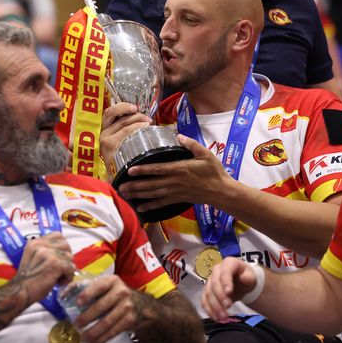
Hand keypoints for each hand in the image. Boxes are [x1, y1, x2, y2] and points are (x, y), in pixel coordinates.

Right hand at [16, 232, 75, 302]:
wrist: (19, 292)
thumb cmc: (28, 280)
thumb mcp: (34, 258)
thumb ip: (46, 251)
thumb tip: (66, 251)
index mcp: (34, 243)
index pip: (58, 236)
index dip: (62, 247)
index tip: (59, 258)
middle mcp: (40, 245)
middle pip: (66, 245)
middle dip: (66, 258)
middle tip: (60, 270)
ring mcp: (47, 254)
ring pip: (70, 258)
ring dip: (67, 270)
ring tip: (58, 278)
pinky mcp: (54, 264)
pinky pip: (71, 267)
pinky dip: (68, 277)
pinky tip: (59, 282)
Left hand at [69, 274, 137, 342]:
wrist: (141, 305)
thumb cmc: (116, 295)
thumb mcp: (106, 286)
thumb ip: (89, 287)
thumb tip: (64, 291)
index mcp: (112, 281)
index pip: (98, 286)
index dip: (87, 294)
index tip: (77, 303)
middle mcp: (121, 292)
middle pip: (101, 307)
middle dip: (86, 317)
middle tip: (76, 325)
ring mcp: (127, 306)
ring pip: (106, 322)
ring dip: (93, 332)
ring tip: (83, 336)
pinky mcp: (130, 320)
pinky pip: (113, 331)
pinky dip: (102, 338)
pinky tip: (93, 342)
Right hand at [99, 103, 150, 161]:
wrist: (117, 180)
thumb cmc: (123, 162)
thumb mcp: (122, 145)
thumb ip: (126, 132)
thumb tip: (142, 119)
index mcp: (105, 130)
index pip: (110, 113)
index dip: (122, 107)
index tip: (135, 108)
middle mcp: (102, 133)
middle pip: (117, 115)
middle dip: (134, 113)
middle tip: (147, 118)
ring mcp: (105, 139)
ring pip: (123, 122)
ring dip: (138, 119)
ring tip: (149, 123)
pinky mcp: (110, 145)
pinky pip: (126, 131)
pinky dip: (137, 127)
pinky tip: (146, 128)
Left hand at [119, 134, 233, 211]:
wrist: (221, 191)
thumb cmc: (214, 172)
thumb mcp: (206, 154)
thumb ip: (191, 144)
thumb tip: (178, 135)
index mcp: (179, 169)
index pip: (157, 169)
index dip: (143, 170)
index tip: (130, 170)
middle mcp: (175, 182)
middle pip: (151, 184)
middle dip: (134, 185)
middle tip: (120, 186)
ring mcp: (175, 192)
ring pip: (153, 194)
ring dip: (138, 195)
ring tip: (125, 194)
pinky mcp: (178, 199)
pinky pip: (161, 203)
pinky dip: (150, 206)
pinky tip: (140, 207)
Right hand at [201, 257, 257, 321]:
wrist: (241, 282)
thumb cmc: (246, 277)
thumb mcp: (251, 276)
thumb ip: (248, 277)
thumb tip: (244, 279)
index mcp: (228, 263)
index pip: (225, 272)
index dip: (226, 282)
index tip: (229, 292)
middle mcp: (216, 270)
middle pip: (214, 284)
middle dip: (220, 297)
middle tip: (228, 307)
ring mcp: (210, 280)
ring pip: (208, 293)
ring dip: (215, 306)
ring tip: (223, 317)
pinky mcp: (207, 291)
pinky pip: (204, 301)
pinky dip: (209, 310)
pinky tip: (216, 318)